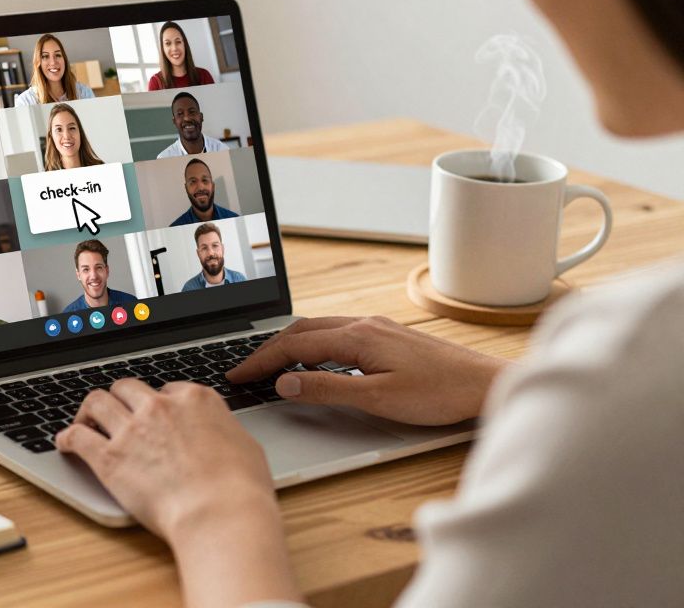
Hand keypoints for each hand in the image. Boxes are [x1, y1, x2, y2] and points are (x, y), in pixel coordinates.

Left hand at [57, 379, 301, 606]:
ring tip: (85, 421)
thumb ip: (223, 432)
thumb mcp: (245, 446)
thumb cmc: (240, 489)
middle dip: (120, 398)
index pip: (166, 389)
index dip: (156, 402)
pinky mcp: (109, 458)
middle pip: (126, 388)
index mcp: (195, 400)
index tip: (151, 413)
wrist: (219, 514)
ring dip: (89, 410)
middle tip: (115, 412)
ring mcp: (132, 430)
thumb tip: (219, 435)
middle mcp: (159, 407)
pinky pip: (77, 436)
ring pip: (96, 402)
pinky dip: (68, 437)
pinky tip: (65, 443)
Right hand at [229, 316, 510, 424]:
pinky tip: (313, 359)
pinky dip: (312, 343)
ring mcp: (377, 327)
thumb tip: (286, 383)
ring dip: (289, 344)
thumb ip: (328, 389)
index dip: (261, 361)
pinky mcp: (388, 335)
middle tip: (245, 369)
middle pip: (301, 330)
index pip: (294, 346)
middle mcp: (364, 324)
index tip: (237, 374)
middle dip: (268, 349)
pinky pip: (337, 332)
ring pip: (319, 328)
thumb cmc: (439, 394)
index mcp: (357, 336)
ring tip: (270, 365)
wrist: (485, 384)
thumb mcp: (377, 399)